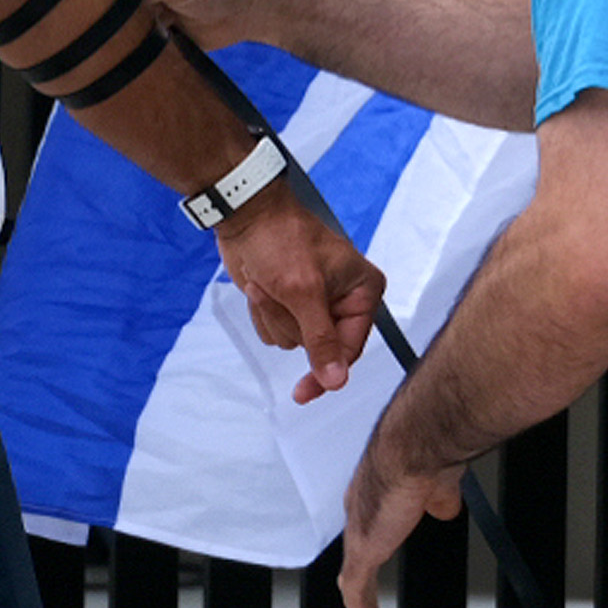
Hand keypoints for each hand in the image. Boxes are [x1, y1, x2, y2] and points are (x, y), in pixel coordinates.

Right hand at [110, 0, 272, 50]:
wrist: (253, 7)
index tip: (83, 4)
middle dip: (104, 11)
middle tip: (115, 24)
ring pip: (111, 18)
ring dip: (121, 30)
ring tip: (136, 33)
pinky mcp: (148, 22)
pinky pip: (128, 37)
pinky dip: (133, 44)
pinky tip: (139, 47)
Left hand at [210, 181, 381, 401]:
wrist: (244, 214)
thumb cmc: (280, 238)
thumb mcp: (304, 291)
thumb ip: (322, 340)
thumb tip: (336, 381)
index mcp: (362, 292)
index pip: (350, 348)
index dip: (326, 372)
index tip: (304, 393)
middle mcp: (344, 300)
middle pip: (317, 347)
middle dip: (290, 322)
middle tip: (278, 290)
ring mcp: (315, 304)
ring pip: (292, 341)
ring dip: (273, 316)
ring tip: (268, 282)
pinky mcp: (289, 304)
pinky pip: (275, 331)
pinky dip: (263, 312)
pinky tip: (260, 284)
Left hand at [338, 441, 464, 607]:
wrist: (416, 442)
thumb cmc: (427, 442)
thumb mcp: (440, 474)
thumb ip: (439, 493)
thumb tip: (444, 506)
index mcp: (380, 483)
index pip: (373, 511)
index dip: (379, 527)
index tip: (386, 537)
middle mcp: (362, 504)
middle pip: (359, 541)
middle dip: (364, 563)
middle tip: (368, 591)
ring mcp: (360, 529)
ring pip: (353, 571)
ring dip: (361, 598)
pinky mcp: (362, 550)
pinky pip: (356, 591)